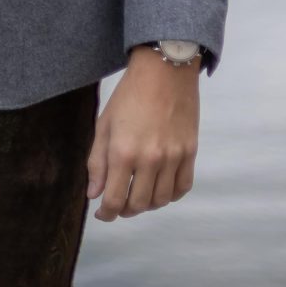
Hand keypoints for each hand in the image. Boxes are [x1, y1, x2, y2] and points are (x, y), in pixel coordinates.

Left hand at [86, 48, 198, 220]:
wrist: (164, 72)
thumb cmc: (129, 96)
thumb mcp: (104, 125)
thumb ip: (97, 162)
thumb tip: (94, 194)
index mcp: (123, 152)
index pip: (115, 200)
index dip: (106, 214)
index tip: (101, 214)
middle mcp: (150, 159)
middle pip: (139, 204)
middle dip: (125, 211)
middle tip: (118, 205)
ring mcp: (174, 157)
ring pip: (162, 200)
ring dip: (147, 205)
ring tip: (138, 197)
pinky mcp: (190, 153)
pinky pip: (183, 187)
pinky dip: (171, 195)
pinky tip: (160, 189)